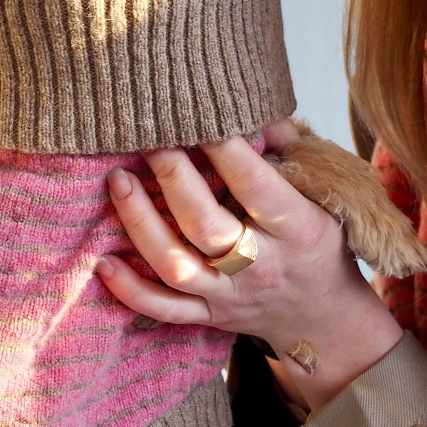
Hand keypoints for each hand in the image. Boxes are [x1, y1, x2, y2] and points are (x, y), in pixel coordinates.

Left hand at [96, 122, 403, 412]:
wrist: (322, 318)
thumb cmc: (319, 245)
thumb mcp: (322, 196)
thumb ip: (288, 150)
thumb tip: (255, 108)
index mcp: (296, 229)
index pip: (255, 187)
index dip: (226, 151)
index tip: (199, 116)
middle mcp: (261, 265)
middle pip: (207, 226)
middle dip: (173, 179)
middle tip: (149, 141)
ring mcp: (230, 294)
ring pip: (177, 267)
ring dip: (141, 225)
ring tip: (118, 183)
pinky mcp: (209, 315)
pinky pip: (165, 310)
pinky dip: (131, 291)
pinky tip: (104, 262)